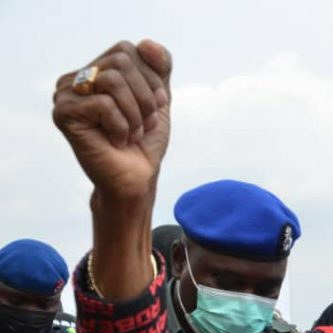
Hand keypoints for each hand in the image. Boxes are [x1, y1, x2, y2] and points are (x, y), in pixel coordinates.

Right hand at [52, 40, 171, 200]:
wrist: (137, 179)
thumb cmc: (144, 142)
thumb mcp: (158, 98)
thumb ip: (159, 67)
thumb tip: (145, 43)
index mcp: (95, 71)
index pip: (128, 50)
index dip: (152, 79)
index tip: (156, 107)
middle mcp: (75, 79)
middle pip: (121, 61)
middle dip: (145, 97)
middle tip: (144, 125)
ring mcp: (65, 94)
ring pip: (113, 80)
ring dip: (136, 113)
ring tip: (132, 134)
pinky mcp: (63, 113)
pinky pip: (104, 104)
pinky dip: (122, 126)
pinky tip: (117, 141)